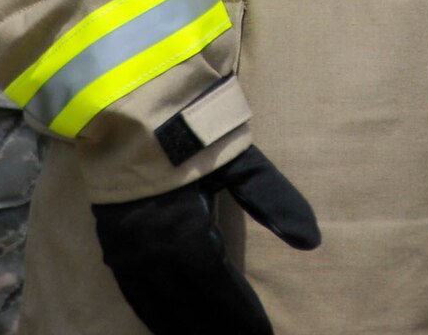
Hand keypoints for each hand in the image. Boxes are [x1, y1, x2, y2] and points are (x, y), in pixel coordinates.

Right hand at [92, 144, 318, 334]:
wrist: (130, 114)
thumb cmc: (191, 135)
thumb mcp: (237, 161)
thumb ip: (273, 199)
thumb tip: (312, 240)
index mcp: (191, 236)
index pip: (224, 294)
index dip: (244, 318)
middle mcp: (158, 256)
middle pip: (194, 311)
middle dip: (221, 330)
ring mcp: (132, 258)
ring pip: (164, 312)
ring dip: (188, 330)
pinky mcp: (115, 252)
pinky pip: (137, 299)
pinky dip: (157, 318)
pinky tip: (170, 329)